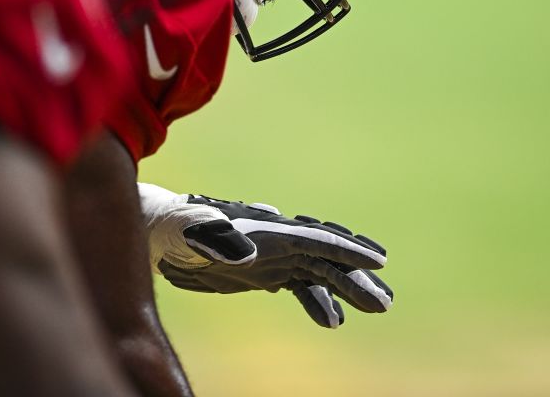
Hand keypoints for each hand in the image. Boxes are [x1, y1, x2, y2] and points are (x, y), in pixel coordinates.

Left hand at [138, 184, 392, 327]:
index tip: (378, 262)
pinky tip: (334, 322)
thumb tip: (247, 254)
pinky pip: (302, 287)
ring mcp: (275, 257)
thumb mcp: (194, 231)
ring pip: (321, 274)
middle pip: (328, 259)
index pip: (317, 241)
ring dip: (348, 291)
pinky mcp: (266, 273)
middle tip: (385, 302)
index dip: (348, 252)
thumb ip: (220, 239)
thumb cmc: (179, 226)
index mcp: (271, 229)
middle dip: (357, 278)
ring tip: (377, 307)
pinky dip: (320, 302)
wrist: (164, 235)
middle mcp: (280, 241)